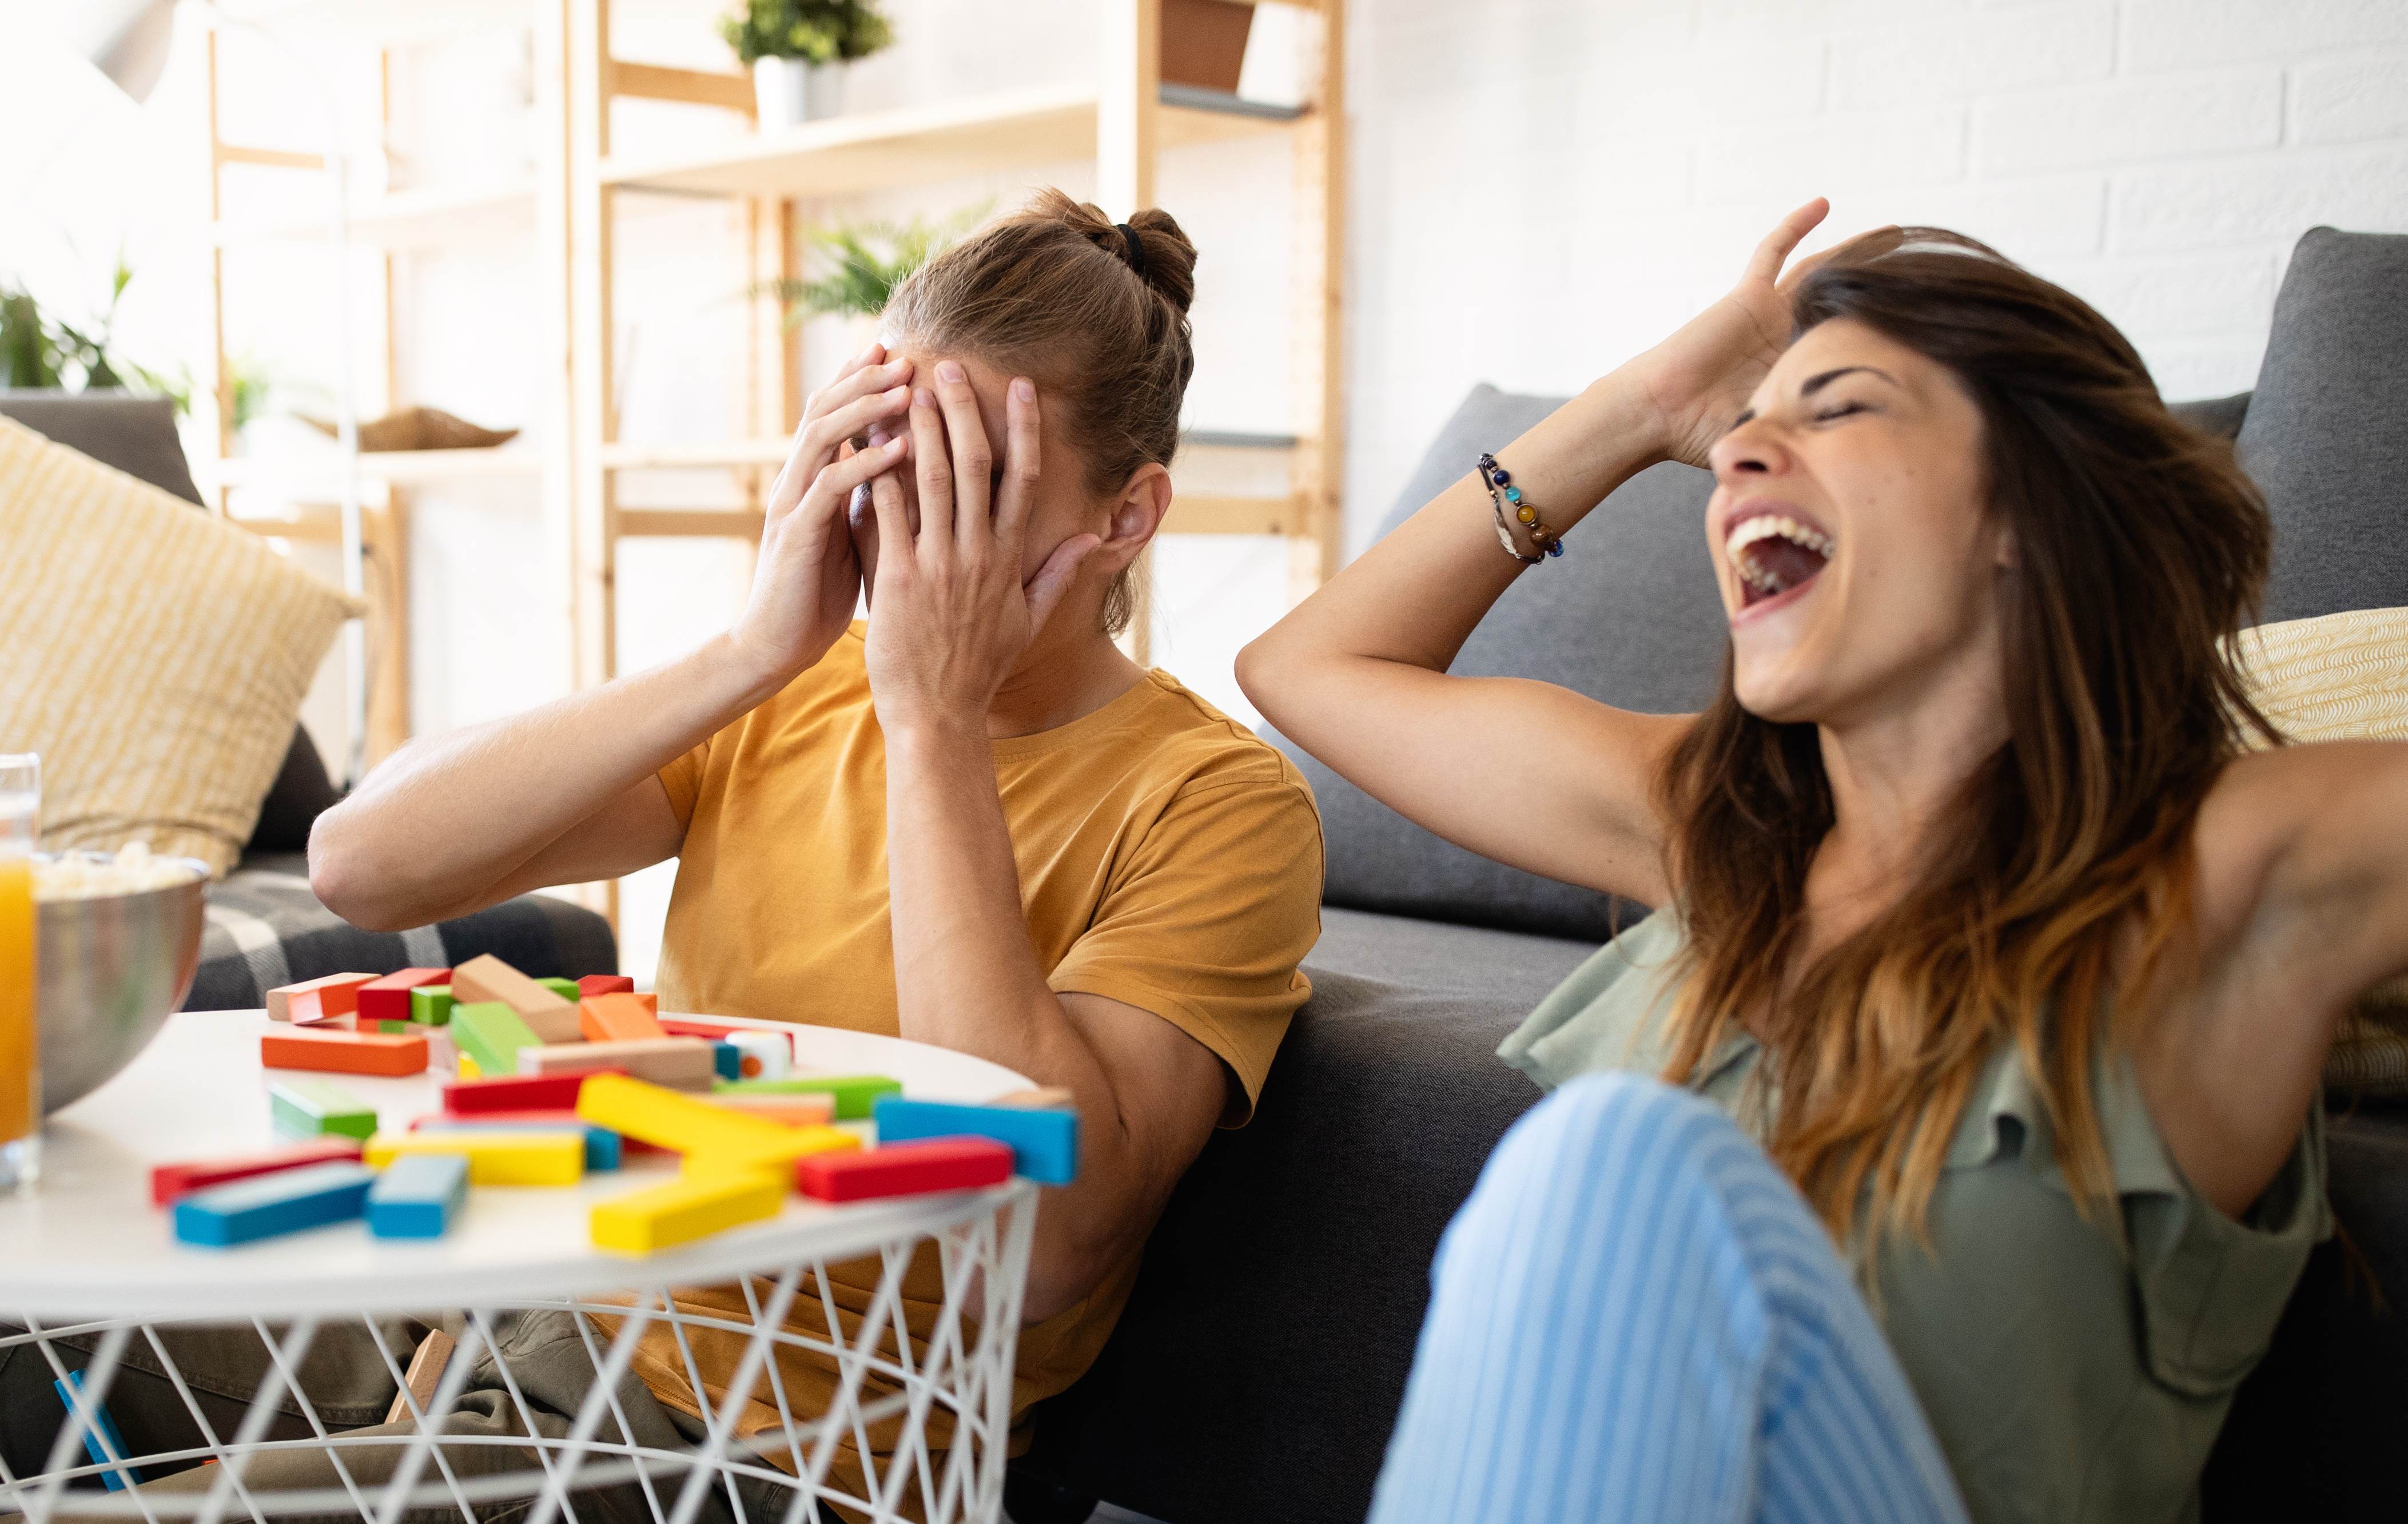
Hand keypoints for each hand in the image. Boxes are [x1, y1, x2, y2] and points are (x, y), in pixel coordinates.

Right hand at [728, 343, 914, 686]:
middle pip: (824, 409)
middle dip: (863, 378)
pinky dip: (866, 463)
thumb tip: (900, 467)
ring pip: (823, 436)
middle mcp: (796, 482)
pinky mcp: (796, 534)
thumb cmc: (815, 592)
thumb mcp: (847, 534)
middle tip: (904, 354)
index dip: (859, 380)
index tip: (896, 352)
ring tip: (905, 388)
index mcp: (810, 481)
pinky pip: (831, 486)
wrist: (775, 646)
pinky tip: (899, 449)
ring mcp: (793, 504)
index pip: (832, 414)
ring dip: (866, 408)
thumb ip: (863, 497)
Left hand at [860, 363, 1099, 736]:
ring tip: (907, 385)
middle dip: (961, 410)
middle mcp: (976, 555)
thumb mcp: (1027, 623)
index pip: (1022, 479)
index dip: (1023, 429)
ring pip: (930, 479)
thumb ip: (1056, 577)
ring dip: (919, 427)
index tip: (1018, 387)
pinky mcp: (896, 579)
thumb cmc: (979, 669)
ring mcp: (936, 565)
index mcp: (1007, 559)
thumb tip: (1090, 541)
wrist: (938, 714)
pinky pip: (886, 514)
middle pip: (974, 465)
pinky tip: (863, 439)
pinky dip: (876, 472)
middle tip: (947, 365)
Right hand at [1628, 200, 1902, 466]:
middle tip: (1926, 277)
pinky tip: (1823, 203)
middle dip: (1881, 292)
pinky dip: (1795, 227)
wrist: (1660, 415)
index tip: (1931, 332)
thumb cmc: (1702, 437)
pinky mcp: (1748, 296)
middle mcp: (1787, 339)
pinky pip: (1773, 252)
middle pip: (1845, 306)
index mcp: (1798, 373)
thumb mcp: (1774, 440)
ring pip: (1820, 273)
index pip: (1853, 348)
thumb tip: (1862, 470)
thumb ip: (1810, 443)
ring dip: (1854, 252)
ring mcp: (1769, 314)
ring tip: (1894, 233)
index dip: (1886, 339)